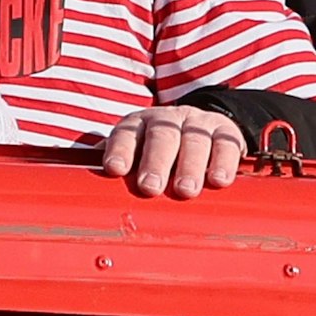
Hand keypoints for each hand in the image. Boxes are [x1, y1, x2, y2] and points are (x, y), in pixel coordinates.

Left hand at [101, 105, 247, 198]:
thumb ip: (119, 169)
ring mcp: (199, 123)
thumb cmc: (159, 154)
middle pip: (162, 136)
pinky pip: (227, 144)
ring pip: (195, 139)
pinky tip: (219, 180)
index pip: (127, 133)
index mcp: (140, 125)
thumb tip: (88, 195)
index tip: (115, 169)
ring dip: (190, 165)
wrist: (204, 130)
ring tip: (185, 190)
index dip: (121, 150)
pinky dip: (224, 162)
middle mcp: (169, 120)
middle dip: (156, 161)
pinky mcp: (227, 132)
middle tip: (150, 187)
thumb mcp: (136, 155)